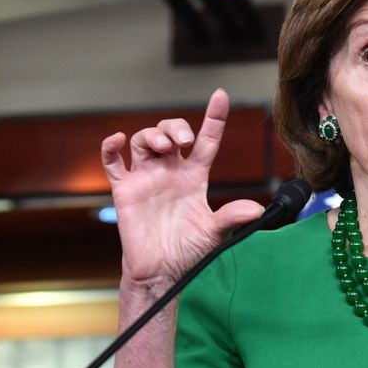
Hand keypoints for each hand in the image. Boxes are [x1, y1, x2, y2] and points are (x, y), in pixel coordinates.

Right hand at [101, 89, 263, 289]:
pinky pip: (113, 162)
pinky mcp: (125, 189)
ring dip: (152, 136)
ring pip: (144, 141)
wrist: (161, 271)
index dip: (214, 118)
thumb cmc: (188, 251)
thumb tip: (256, 209)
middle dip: (176, 127)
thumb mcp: (213, 233)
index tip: (220, 96)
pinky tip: (118, 140)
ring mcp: (146, 178)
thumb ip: (231, 217)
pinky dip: (111, 148)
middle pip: (171, 133)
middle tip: (183, 140)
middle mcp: (170, 172)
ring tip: (163, 147)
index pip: (206, 141)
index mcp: (194, 177)